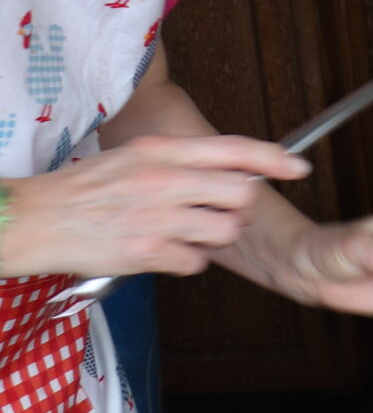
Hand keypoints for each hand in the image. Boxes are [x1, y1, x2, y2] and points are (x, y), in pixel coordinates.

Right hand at [4, 135, 308, 278]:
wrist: (32, 219)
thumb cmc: (81, 190)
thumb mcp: (132, 157)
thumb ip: (179, 160)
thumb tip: (228, 166)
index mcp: (160, 152)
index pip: (233, 149)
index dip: (274, 158)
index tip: (300, 168)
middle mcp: (163, 180)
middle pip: (242, 195)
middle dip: (239, 209)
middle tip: (219, 213)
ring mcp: (156, 217)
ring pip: (225, 231)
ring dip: (214, 238)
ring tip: (186, 233)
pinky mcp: (146, 252)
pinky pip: (196, 263)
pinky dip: (187, 262)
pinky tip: (164, 252)